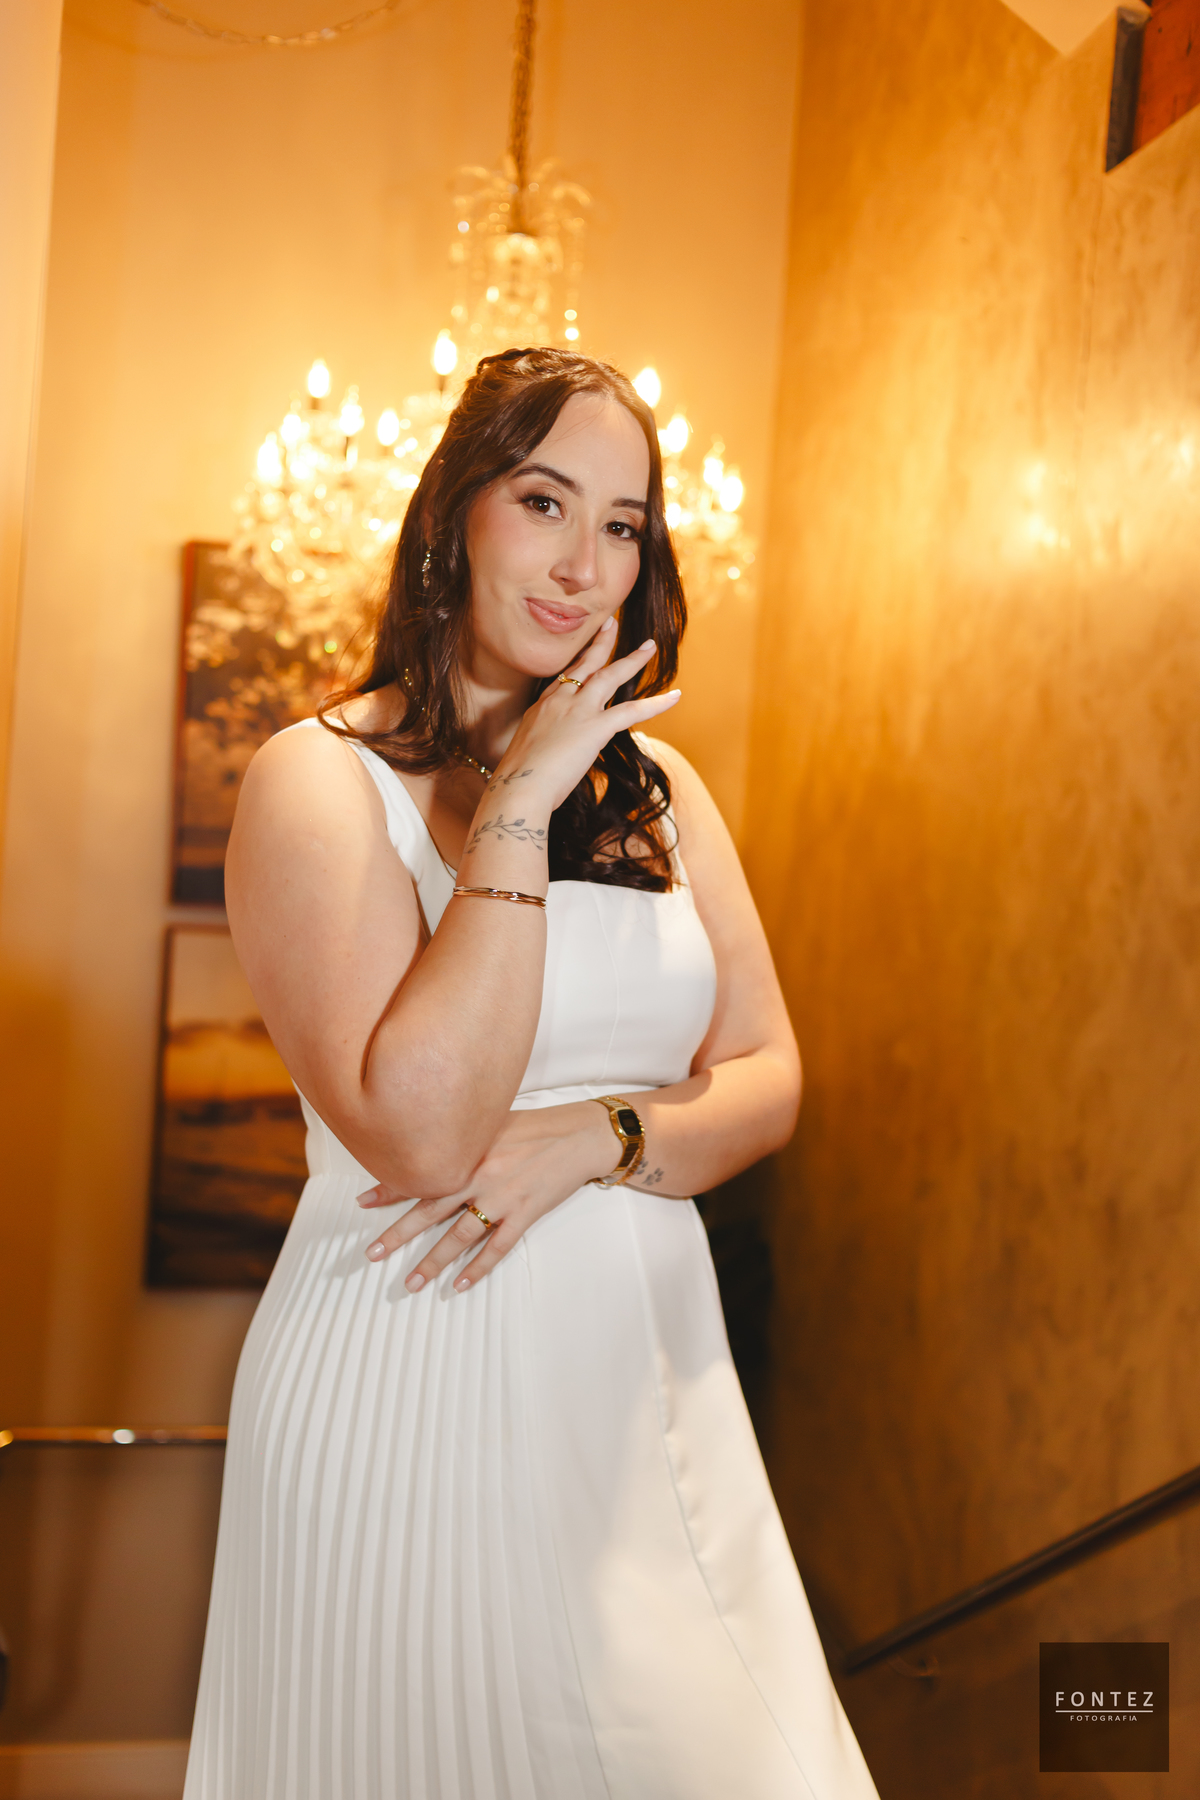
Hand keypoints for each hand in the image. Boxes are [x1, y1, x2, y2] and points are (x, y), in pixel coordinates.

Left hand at [357, 1101, 617, 1290]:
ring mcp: (502, 1198)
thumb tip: (434, 1146)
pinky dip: (478, 1267)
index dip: (390, 1188)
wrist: (581, 1135)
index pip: (422, 1173)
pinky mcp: (525, 1214)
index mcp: (469, 1151)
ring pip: (458, 1236)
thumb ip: (466, 1139)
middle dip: (398, 1234)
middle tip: (371, 1255)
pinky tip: (460, 1285)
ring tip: (411, 1283)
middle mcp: (479, 1176)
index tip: (362, 1203)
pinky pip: (497, 1247)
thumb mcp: (495, 1123)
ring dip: (433, 1262)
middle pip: (430, 1210)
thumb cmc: (537, 1126)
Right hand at [484, 618, 680, 815]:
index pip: (564, 677)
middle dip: (600, 642)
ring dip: (633, 660)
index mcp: (542, 707)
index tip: (588, 648)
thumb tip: (551, 755)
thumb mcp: (526, 752)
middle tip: (612, 623)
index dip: (578, 661)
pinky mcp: (595, 727)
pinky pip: (632, 710)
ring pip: (610, 676)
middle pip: (585, 664)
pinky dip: (656, 704)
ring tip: (650, 646)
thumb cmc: (519, 780)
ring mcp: (578, 711)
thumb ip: (543, 745)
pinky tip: (674, 696)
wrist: (518, 788)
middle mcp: (560, 701)